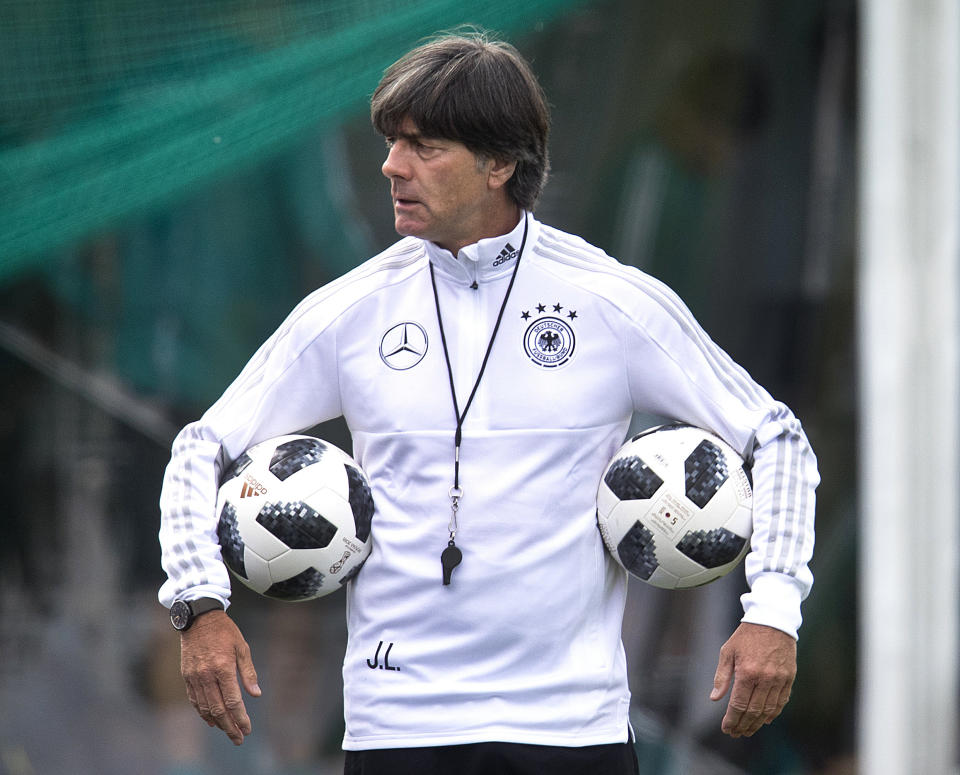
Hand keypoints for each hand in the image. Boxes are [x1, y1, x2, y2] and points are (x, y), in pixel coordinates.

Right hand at [180, 610, 260, 744]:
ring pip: (205, 707)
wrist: (198, 618)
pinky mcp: (186, 676)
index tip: (247, 729)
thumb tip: (255, 694)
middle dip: (230, 727)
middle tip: (239, 738)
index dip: (241, 718)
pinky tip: (211, 720)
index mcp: (223, 667)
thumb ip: (248, 672)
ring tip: (228, 731)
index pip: (233, 701)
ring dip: (217, 723)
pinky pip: (194, 699)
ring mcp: (194, 677)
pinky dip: (202, 712)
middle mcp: (207, 675)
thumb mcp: (242, 647)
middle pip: (218, 709)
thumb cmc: (225, 631)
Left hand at [710, 622, 796, 737]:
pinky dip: (773, 713)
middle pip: (753, 711)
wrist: (772, 620)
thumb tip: (715, 698)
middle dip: (743, 725)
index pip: (738, 704)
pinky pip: (781, 701)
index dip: (732, 719)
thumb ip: (722, 677)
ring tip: (748, 730)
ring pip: (768, 710)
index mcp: (747, 672)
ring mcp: (779, 679)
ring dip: (757, 723)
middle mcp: (764, 678)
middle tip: (736, 733)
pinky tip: (765, 720)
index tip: (727, 729)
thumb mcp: (728, 651)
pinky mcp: (789, 677)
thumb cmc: (746, 636)